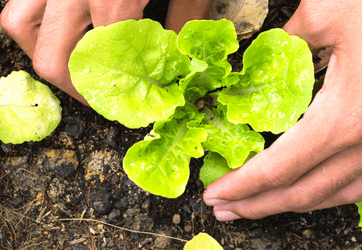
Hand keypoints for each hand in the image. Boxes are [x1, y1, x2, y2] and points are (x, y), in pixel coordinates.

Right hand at [0, 0, 211, 104]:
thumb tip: (177, 60)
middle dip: (72, 87)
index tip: (114, 103)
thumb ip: (184, 23)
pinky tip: (59, 28)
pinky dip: (32, 20)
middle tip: (94, 94)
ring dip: (44, 53)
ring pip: (19, 23)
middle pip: (49, 56)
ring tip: (71, 65)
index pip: (96, 63)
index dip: (104, 93)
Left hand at [203, 0, 361, 220]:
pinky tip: (310, 189)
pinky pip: (359, 181)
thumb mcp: (329, 11)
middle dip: (257, 205)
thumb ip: (287, 38)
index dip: (242, 186)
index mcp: (345, 116)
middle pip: (302, 193)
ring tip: (259, 206)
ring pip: (333, 195)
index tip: (216, 194)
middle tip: (225, 210)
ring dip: (291, 205)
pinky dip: (327, 192)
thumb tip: (265, 54)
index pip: (278, 168)